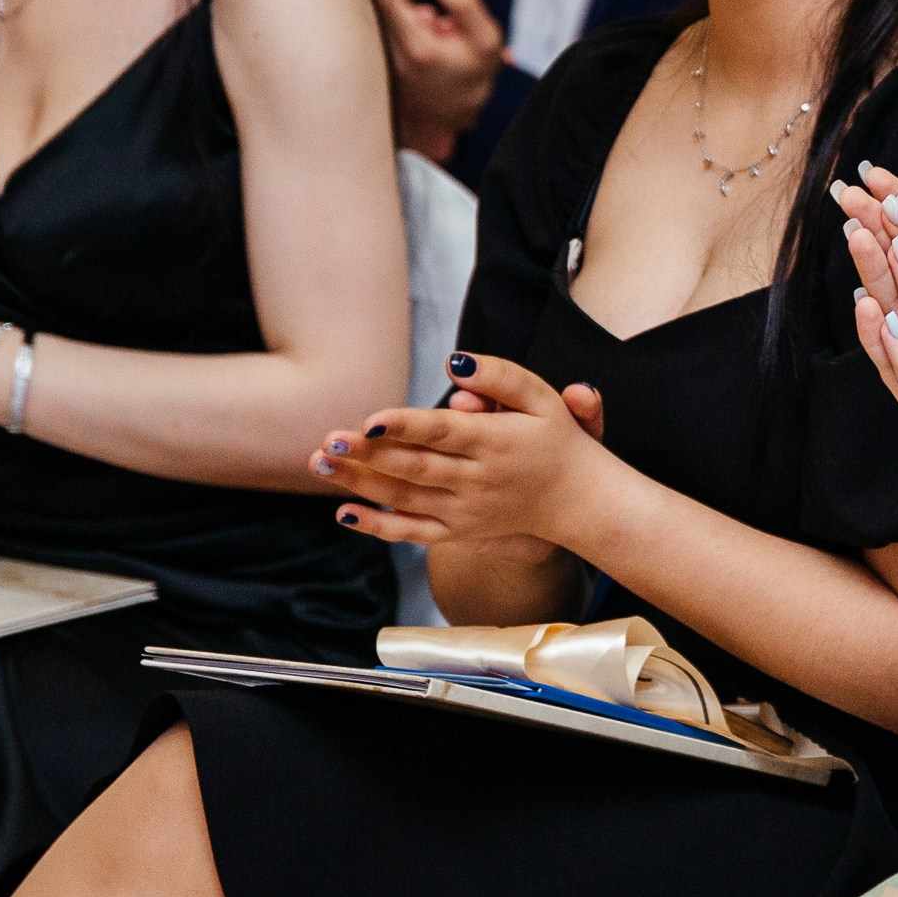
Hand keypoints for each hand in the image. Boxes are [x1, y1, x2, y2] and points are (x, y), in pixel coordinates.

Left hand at [311, 352, 619, 550]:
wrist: (577, 500)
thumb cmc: (555, 438)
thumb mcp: (541, 397)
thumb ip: (500, 376)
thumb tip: (453, 363)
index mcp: (495, 442)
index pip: (443, 433)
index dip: (406, 427)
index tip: (369, 421)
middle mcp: (478, 480)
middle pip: (414, 468)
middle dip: (368, 456)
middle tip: (327, 441)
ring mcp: (466, 511)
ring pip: (405, 498)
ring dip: (359, 483)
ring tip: (320, 464)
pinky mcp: (459, 531)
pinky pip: (412, 532)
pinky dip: (377, 527)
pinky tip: (343, 512)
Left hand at [379, 0, 506, 159]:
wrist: (455, 122)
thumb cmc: (473, 79)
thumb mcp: (487, 41)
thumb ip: (466, 4)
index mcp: (417, 47)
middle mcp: (393, 57)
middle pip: (385, 6)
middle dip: (414, 1)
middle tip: (440, 17)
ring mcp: (383, 64)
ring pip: (386, 21)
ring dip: (412, 20)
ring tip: (439, 36)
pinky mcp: (379, 69)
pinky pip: (385, 37)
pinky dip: (405, 33)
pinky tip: (426, 48)